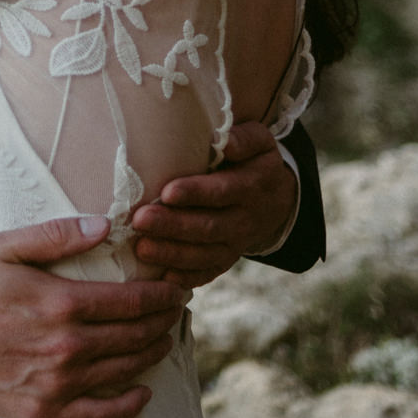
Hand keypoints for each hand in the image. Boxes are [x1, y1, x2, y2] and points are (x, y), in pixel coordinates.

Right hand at [0, 216, 189, 417]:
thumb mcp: (4, 247)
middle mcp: (67, 347)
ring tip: (164, 337)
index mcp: (61, 304)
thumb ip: (57, 235)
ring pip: (125, 370)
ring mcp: (58, 383)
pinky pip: (99, 413)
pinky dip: (128, 404)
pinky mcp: (45, 410)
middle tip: (177, 309)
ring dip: (153, 352)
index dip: (163, 295)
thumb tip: (104, 226)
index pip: (133, 302)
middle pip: (136, 335)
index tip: (177, 286)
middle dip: (165, 320)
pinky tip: (142, 392)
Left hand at [127, 122, 297, 287]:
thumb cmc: (254, 162)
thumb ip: (244, 139)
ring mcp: (236, 244)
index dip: (196, 193)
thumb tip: (224, 141)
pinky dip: (186, 278)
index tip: (167, 192)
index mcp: (252, 186)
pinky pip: (207, 273)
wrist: (277, 201)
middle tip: (140, 220)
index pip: (223, 191)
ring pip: (205, 254)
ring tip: (141, 248)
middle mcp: (245, 219)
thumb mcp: (260, 143)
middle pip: (208, 226)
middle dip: (173, 226)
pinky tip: (161, 278)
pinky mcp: (226, 260)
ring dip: (172, 253)